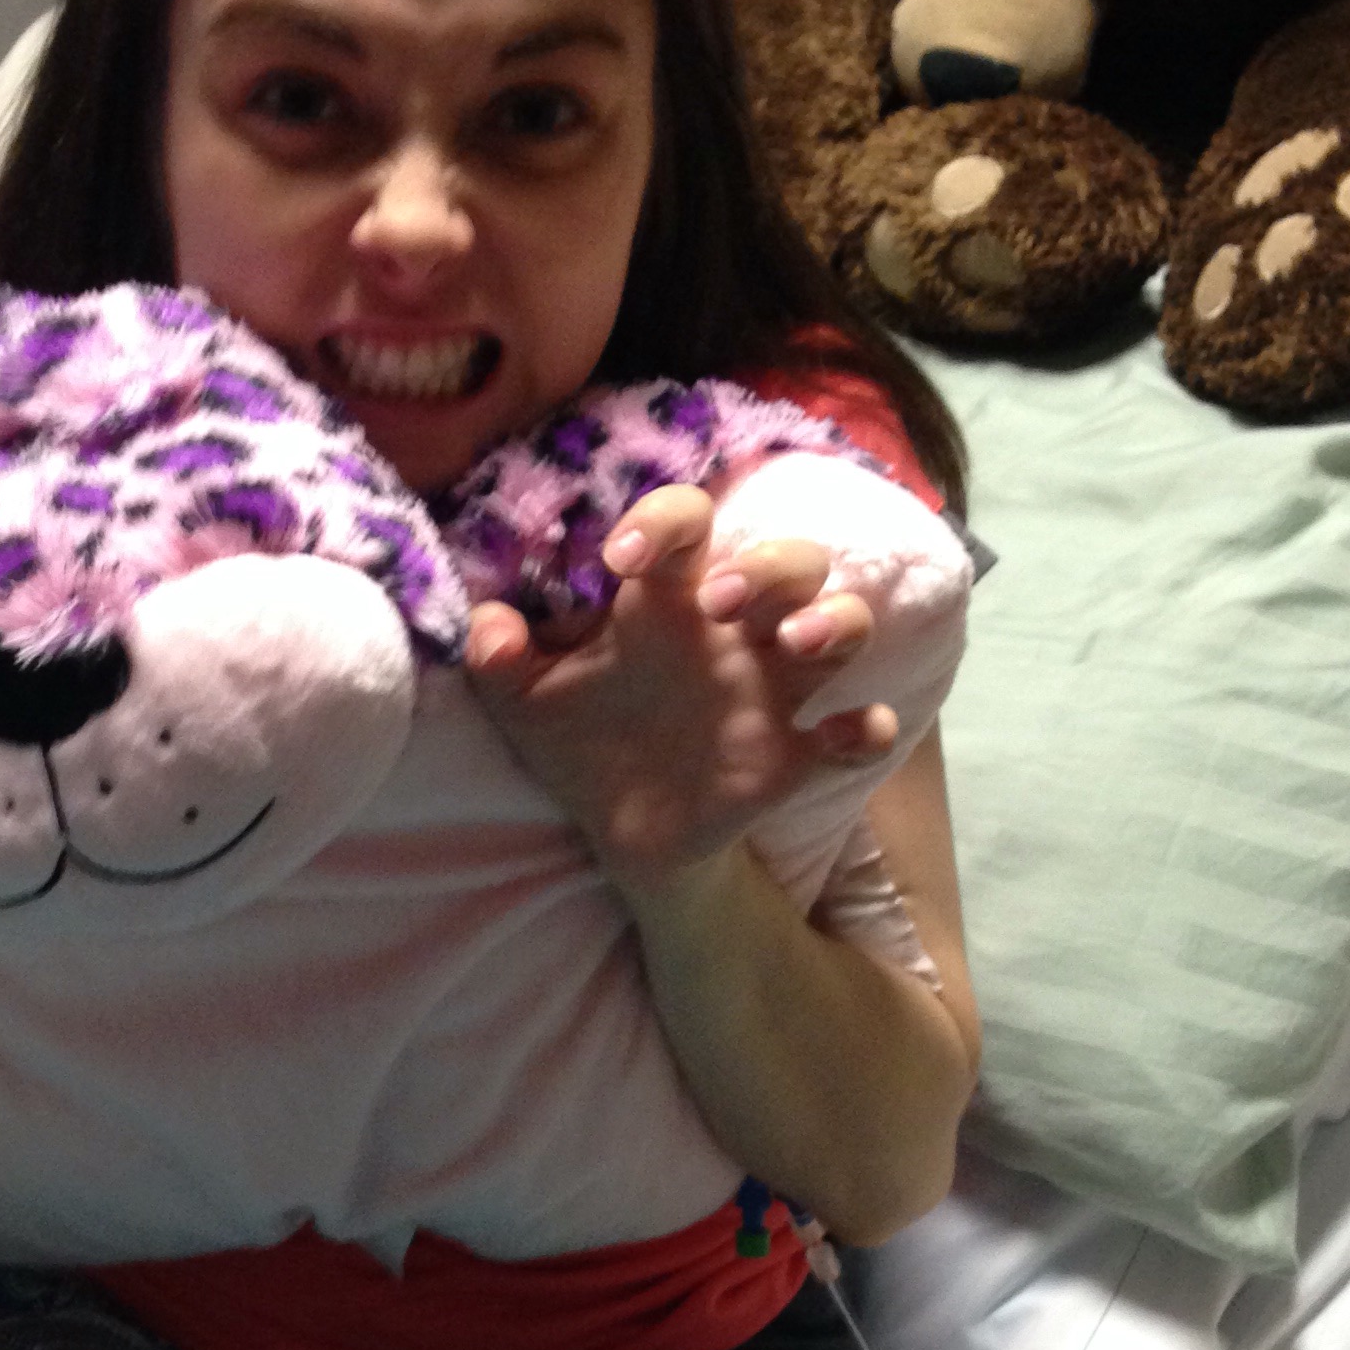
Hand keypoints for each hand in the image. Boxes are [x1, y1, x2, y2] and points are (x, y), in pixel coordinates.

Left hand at [461, 483, 895, 895]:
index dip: (663, 520)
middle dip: (767, 567)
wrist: (619, 829)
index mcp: (666, 601)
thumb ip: (498, 660)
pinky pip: (860, 731)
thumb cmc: (578, 739)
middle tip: (722, 600)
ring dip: (833, 621)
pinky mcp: (798, 753)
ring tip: (793, 645)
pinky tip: (842, 735)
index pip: (684, 524)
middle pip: (788, 560)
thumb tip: (484, 623)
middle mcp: (733, 631)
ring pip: (842, 622)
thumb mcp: (524, 702)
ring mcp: (775, 688)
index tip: (619, 554)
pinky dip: (865, 728)